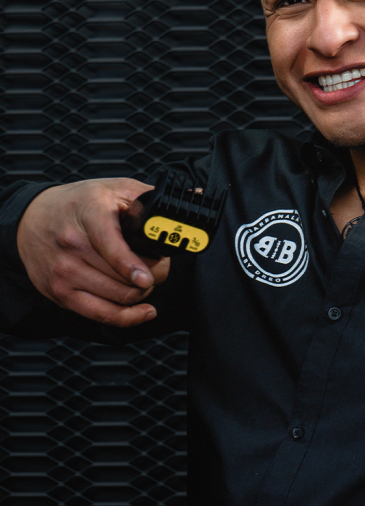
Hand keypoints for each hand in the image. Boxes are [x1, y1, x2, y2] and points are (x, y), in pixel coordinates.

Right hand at [16, 178, 170, 326]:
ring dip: (142, 293)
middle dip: (153, 275)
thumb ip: (151, 196)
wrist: (30, 220)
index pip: (109, 245)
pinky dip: (128, 317)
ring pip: (117, 298)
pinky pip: (100, 315)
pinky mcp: (60, 293)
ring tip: (146, 279)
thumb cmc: (78, 203)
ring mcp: (64, 273)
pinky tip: (143, 310)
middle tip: (158, 266)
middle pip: (122, 277)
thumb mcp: (114, 189)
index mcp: (90, 214)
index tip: (147, 276)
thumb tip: (193, 198)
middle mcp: (72, 246)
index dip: (131, 265)